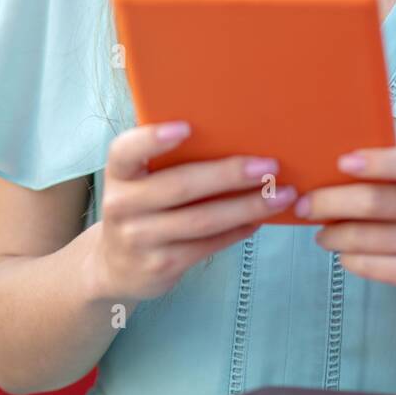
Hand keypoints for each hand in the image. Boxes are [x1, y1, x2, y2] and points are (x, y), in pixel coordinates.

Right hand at [91, 122, 294, 300]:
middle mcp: (122, 205)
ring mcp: (139, 239)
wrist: (115, 267)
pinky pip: (207, 245)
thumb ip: (166, 162)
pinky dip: (237, 231)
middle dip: (229, 175)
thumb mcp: (139, 183)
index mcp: (119, 174)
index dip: (153, 139)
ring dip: (246, 206)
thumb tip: (232, 134)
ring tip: (280, 195)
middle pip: (180, 185)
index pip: (126, 151)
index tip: (187, 126)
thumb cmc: (141, 208)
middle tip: (269, 166)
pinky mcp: (160, 265)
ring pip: (202, 220)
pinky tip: (259, 219)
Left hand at [298, 146, 395, 311]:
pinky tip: (342, 252)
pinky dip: (348, 258)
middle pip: (375, 202)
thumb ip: (383, 173)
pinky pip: (371, 265)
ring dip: (333, 234)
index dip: (378, 163)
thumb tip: (324, 168)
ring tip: (320, 233)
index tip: (342, 162)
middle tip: (304, 205)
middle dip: (330, 202)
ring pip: (366, 237)